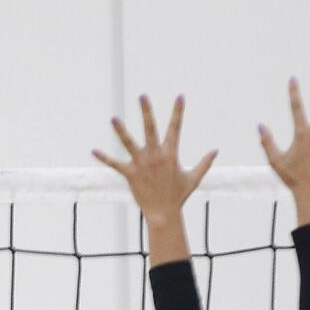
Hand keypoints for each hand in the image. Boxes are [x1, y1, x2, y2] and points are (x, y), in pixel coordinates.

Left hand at [94, 96, 216, 265]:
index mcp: (170, 154)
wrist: (163, 213)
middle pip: (150, 129)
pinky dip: (104, 158)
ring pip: (129, 143)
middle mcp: (155, 156)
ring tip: (114, 118)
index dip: (178, 112)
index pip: (175, 128)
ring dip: (121, 131)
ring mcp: (141, 164)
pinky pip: (115, 164)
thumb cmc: (179, 196)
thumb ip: (205, 163)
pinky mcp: (130, 174)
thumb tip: (215, 150)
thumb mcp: (194, 178)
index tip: (179, 96)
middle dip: (146, 111)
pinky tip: (93, 151)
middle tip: (142, 96)